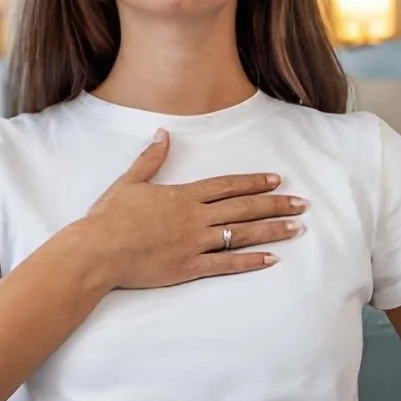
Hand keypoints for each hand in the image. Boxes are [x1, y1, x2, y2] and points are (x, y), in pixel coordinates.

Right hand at [85, 128, 306, 288]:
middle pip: (243, 208)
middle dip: (274, 204)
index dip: (254, 182)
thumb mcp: (130, 181)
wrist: (98, 250)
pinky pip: (226, 264)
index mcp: (183, 195)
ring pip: (241, 234)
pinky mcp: (189, 268)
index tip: (276, 179)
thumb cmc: (110, 216)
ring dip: (271, 230)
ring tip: (296, 228)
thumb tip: (163, 133)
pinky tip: (271, 260)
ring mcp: (194, 243)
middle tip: (302, 203)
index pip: (227, 186)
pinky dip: (250, 262)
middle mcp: (195, 217)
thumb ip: (151, 159)